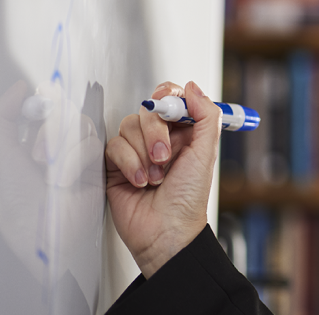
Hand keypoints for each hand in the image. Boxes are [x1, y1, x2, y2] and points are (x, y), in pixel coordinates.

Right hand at [105, 81, 219, 277]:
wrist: (166, 231)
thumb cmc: (188, 198)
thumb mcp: (205, 153)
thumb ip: (205, 116)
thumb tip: (193, 87)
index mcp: (183, 132)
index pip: (170, 97)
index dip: (167, 98)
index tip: (168, 107)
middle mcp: (159, 137)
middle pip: (147, 109)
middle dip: (155, 133)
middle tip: (164, 157)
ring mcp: (136, 150)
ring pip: (128, 126)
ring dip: (142, 153)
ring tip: (154, 177)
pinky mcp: (114, 165)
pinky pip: (113, 146)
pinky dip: (128, 163)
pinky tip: (139, 181)